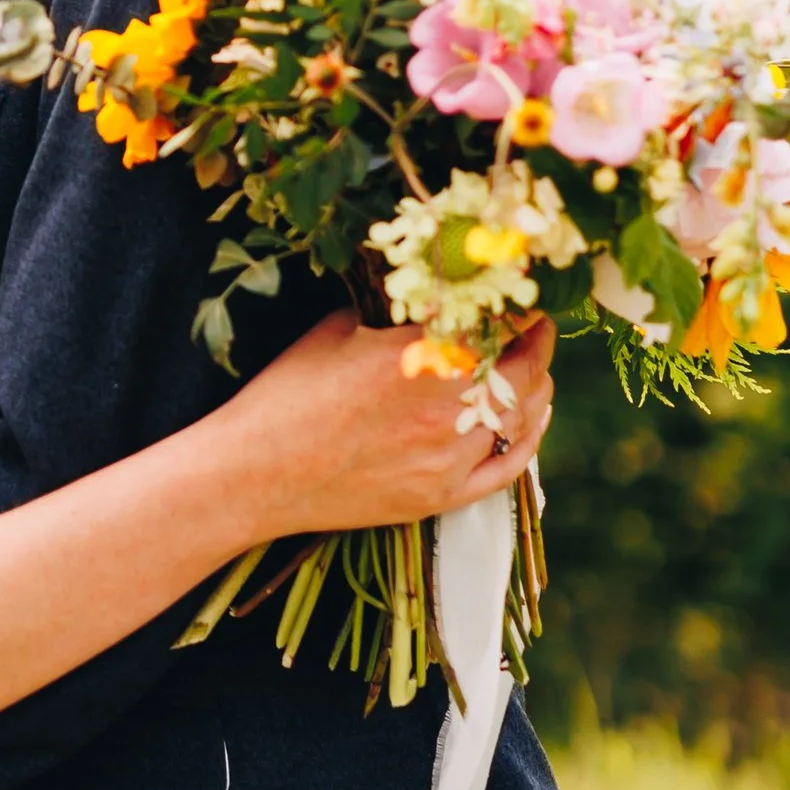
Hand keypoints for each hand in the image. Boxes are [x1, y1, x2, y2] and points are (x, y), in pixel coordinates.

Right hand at [209, 310, 553, 543]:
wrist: (253, 475)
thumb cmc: (285, 395)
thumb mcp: (336, 330)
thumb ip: (391, 316)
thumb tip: (421, 301)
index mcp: (421, 358)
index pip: (501, 323)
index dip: (519, 305)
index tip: (521, 292)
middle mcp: (445, 410)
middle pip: (524, 371)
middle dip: (535, 342)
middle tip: (533, 323)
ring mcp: (447, 458)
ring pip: (523, 419)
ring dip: (536, 386)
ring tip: (533, 366)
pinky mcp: (440, 497)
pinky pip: (508, 470)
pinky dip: (529, 439)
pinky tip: (533, 420)